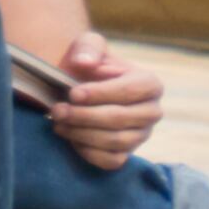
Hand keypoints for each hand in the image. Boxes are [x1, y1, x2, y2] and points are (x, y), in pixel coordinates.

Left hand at [44, 29, 164, 169]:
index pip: (130, 91)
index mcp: (149, 84)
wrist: (78, 88)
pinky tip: (69, 138)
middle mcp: (151, 111)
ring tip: (57, 122)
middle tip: (56, 110)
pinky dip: (88, 152)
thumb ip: (87, 48)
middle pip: (120, 118)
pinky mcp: (126, 153)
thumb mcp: (86, 47)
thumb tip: (84, 63)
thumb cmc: (86, 66)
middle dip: (84, 115)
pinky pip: (111, 161)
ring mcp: (141, 135)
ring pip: (115, 141)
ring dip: (81, 134)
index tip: (73, 94)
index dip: (100, 94)